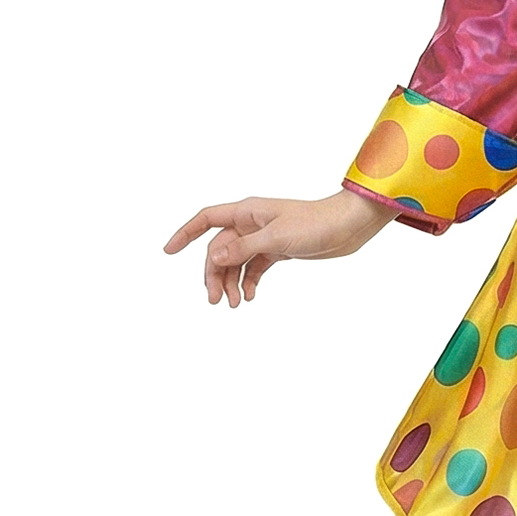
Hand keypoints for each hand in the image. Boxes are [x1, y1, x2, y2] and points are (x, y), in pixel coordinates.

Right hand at [163, 188, 391, 306]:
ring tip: (234, 304)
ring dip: (232, 282)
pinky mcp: (278, 251)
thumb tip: (213, 256)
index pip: (206, 219)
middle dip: (214, 274)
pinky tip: (250, 297)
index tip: (167, 251)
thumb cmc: (316, 224)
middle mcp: (252, 223)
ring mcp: (264, 237)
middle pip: (219, 248)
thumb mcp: (276, 238)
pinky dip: (249, 282)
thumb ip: (243, 248)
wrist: (348, 227)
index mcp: (247, 211)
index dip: (185, 233)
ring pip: (236, 261)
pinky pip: (254, 267)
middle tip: (215, 301)